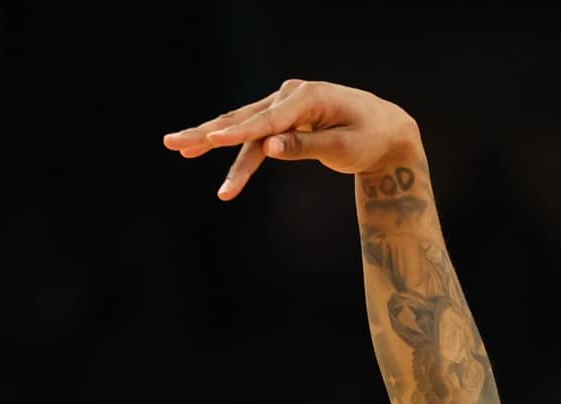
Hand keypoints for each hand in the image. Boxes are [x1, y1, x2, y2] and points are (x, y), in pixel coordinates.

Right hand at [163, 81, 423, 200]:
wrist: (387, 129)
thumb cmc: (370, 138)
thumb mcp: (344, 148)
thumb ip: (306, 147)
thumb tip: (269, 149)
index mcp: (309, 97)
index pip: (269, 119)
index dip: (240, 132)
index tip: (212, 141)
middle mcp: (291, 95)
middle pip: (244, 117)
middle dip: (208, 132)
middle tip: (173, 142)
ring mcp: (284, 104)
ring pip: (243, 124)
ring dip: (211, 138)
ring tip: (178, 148)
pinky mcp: (283, 116)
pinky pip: (254, 133)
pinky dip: (233, 147)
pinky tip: (205, 150)